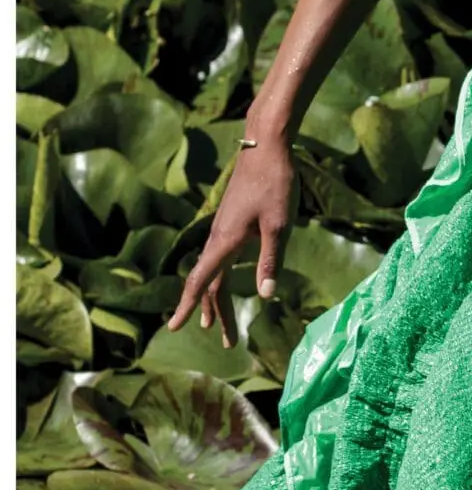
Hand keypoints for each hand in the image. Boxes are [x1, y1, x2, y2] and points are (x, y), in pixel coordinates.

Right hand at [167, 133, 299, 346]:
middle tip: (228, 343)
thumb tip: (265, 297)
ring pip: (214, 272)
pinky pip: (219, 259)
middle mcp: (218, 237)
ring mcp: (223, 229)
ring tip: (222, 326)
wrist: (266, 145)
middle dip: (215, 314)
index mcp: (225, 241)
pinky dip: (220, 279)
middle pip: (209, 284)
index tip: (174, 327)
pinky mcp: (232, 222)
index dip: (188, 307)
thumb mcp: (279, 226)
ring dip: (218, 300)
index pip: (201, 281)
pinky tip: (226, 286)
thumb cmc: (275, 183)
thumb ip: (271, 261)